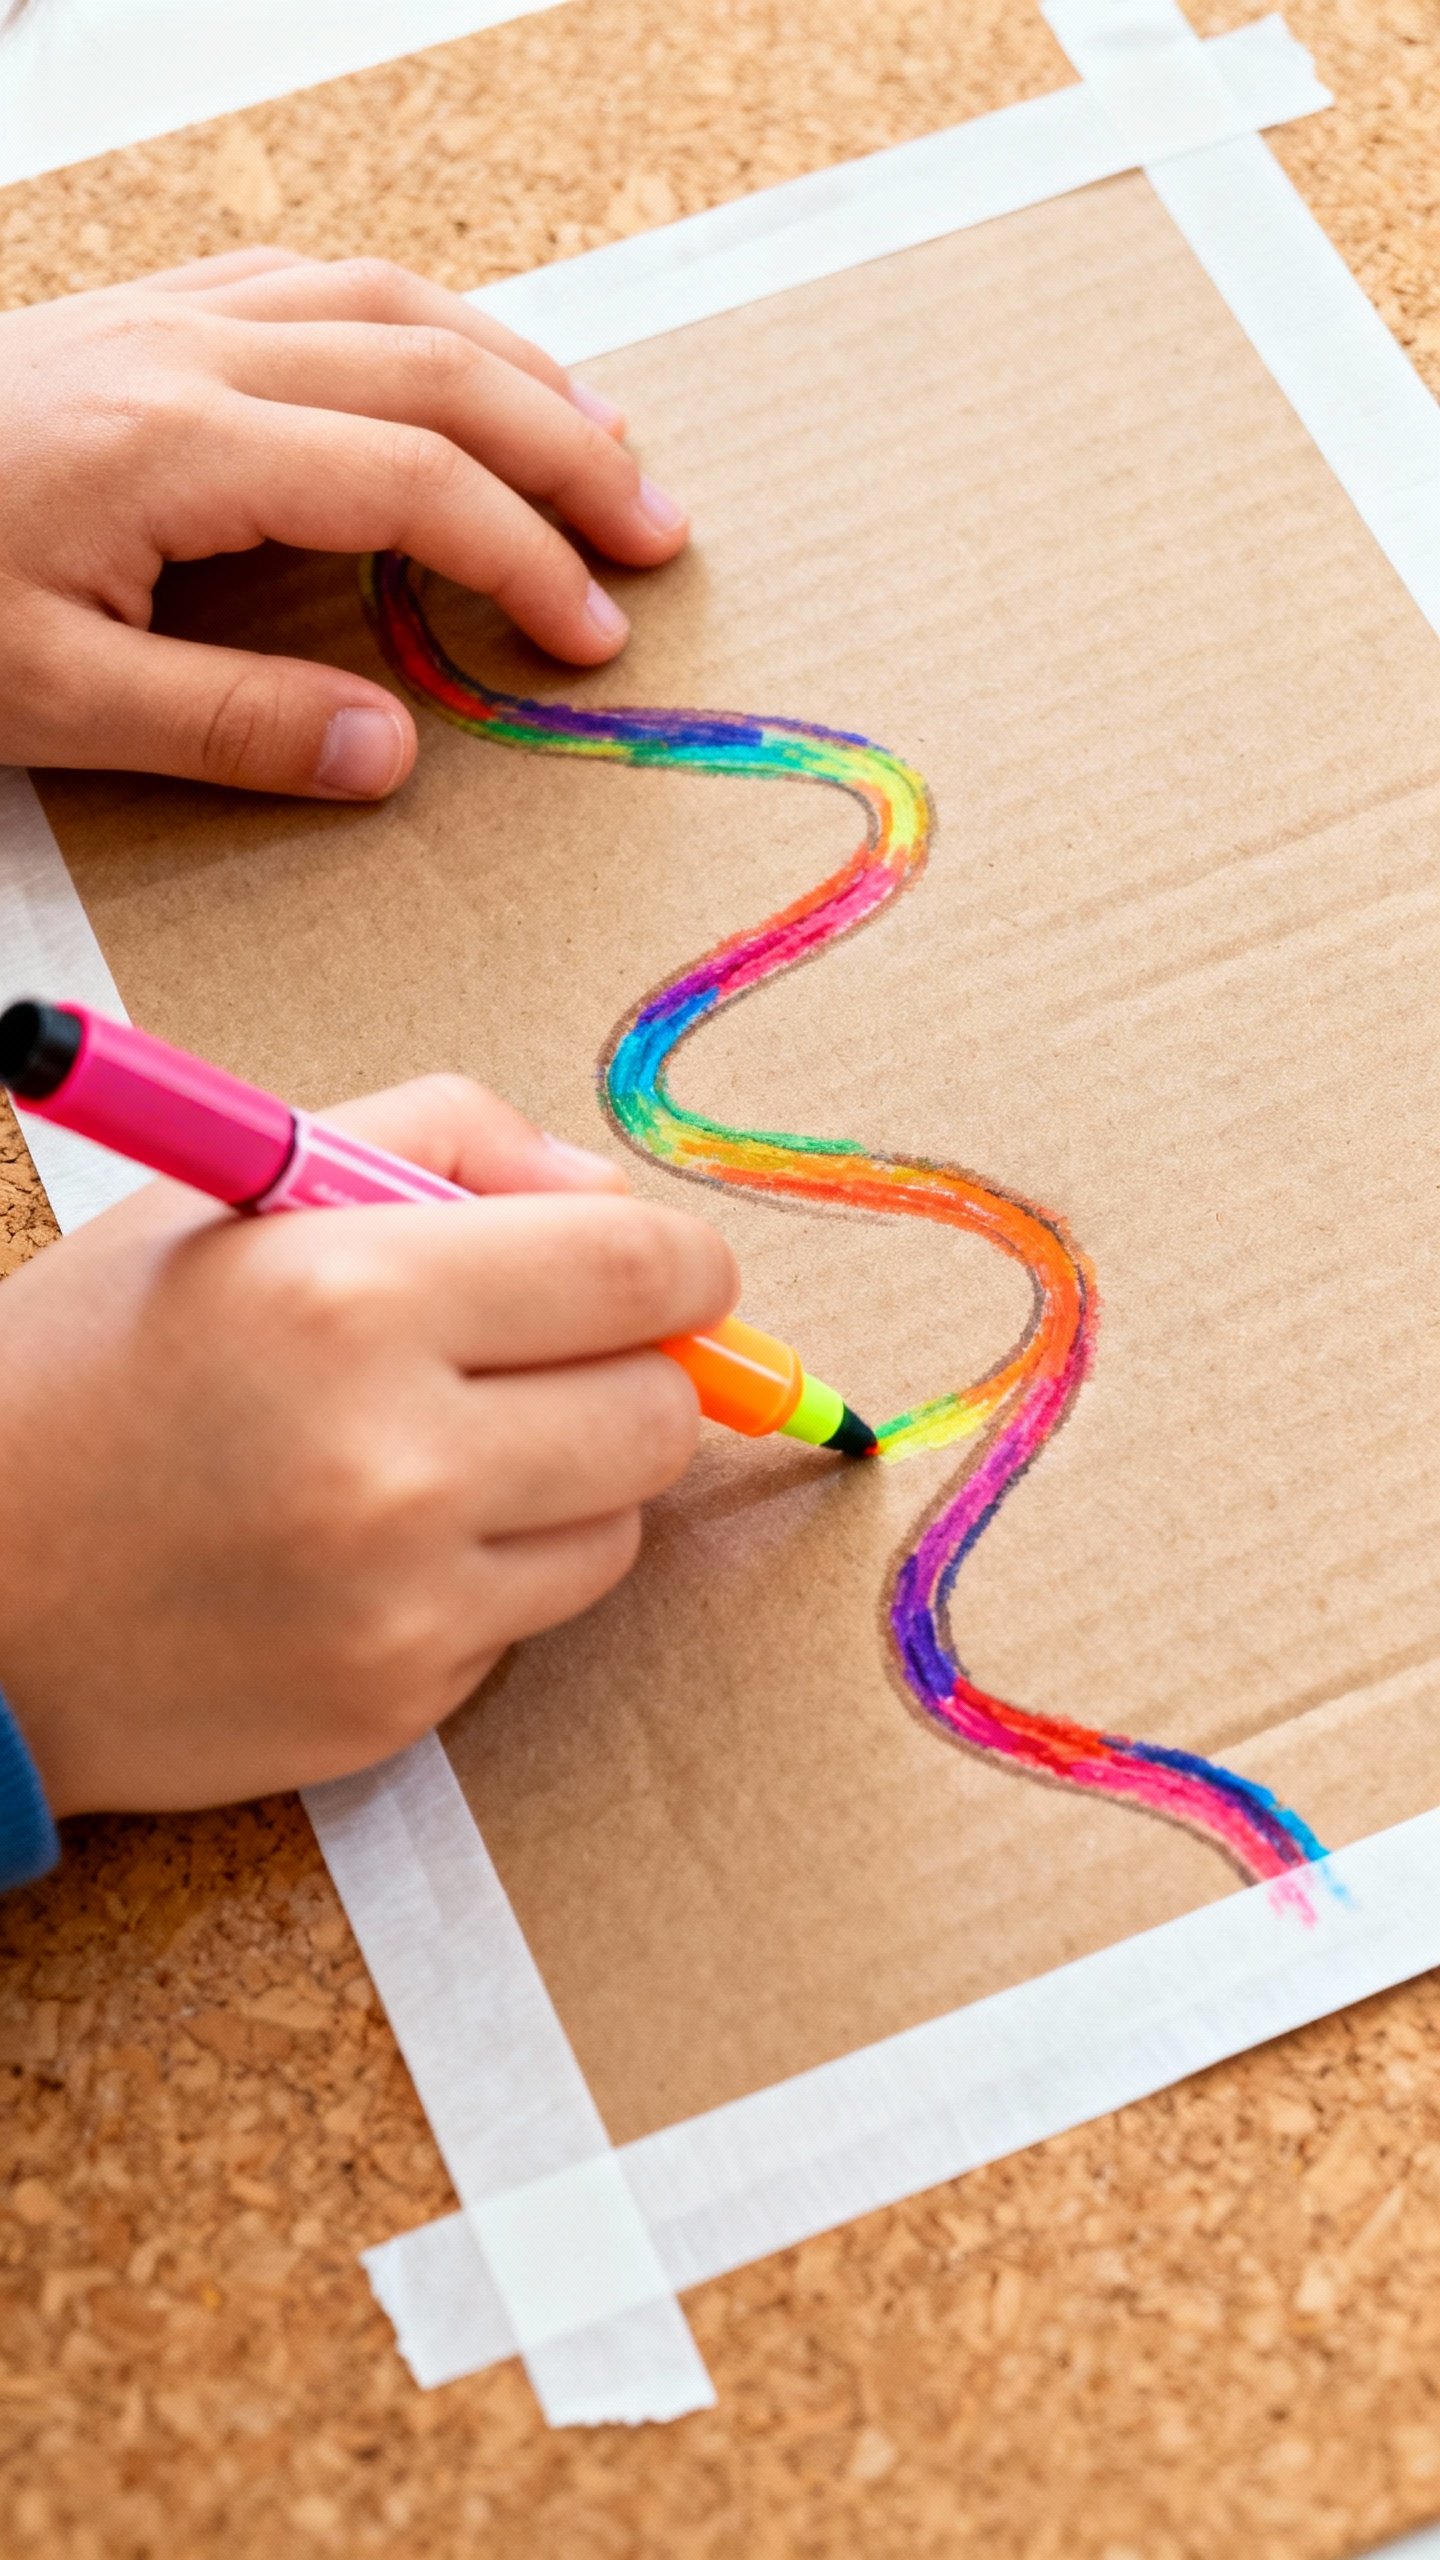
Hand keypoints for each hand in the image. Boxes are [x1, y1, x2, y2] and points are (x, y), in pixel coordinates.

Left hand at [0, 246, 687, 795]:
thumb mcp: (46, 700)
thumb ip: (229, 728)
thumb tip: (391, 754)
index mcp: (177, 446)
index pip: (414, 483)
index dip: (527, 559)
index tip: (592, 637)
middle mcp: (191, 352)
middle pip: (437, 367)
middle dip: (568, 450)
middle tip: (657, 533)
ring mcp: (167, 314)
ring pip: (391, 303)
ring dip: (516, 367)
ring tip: (603, 441)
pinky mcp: (141, 313)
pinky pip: (319, 283)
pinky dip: (420, 323)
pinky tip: (453, 366)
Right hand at [0, 1076, 735, 1815]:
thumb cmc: (85, 1371)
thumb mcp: (231, 1192)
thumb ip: (441, 1141)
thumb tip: (611, 1196)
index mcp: (347, 1294)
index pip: (633, 1268)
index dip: (687, 1267)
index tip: (675, 1276)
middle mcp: (390, 1458)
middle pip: (659, 1412)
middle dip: (634, 1371)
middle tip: (551, 1360)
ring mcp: (398, 1602)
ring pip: (616, 1527)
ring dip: (568, 1480)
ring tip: (439, 1451)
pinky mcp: (393, 1705)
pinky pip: (526, 1620)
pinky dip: (485, 1574)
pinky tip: (372, 1548)